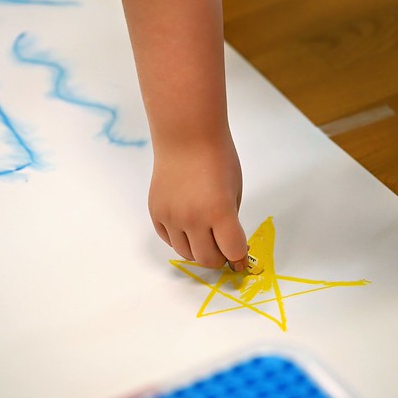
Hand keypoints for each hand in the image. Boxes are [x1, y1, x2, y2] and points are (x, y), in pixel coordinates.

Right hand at [149, 138, 247, 270]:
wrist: (186, 137)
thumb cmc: (217, 158)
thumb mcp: (235, 191)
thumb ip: (231, 221)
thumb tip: (227, 244)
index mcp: (219, 212)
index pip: (232, 251)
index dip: (239, 257)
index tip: (241, 259)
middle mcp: (192, 218)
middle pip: (207, 259)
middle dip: (219, 258)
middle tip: (224, 250)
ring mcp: (171, 217)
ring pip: (185, 253)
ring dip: (199, 251)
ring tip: (206, 238)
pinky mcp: (156, 213)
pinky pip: (169, 240)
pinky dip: (181, 240)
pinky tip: (189, 229)